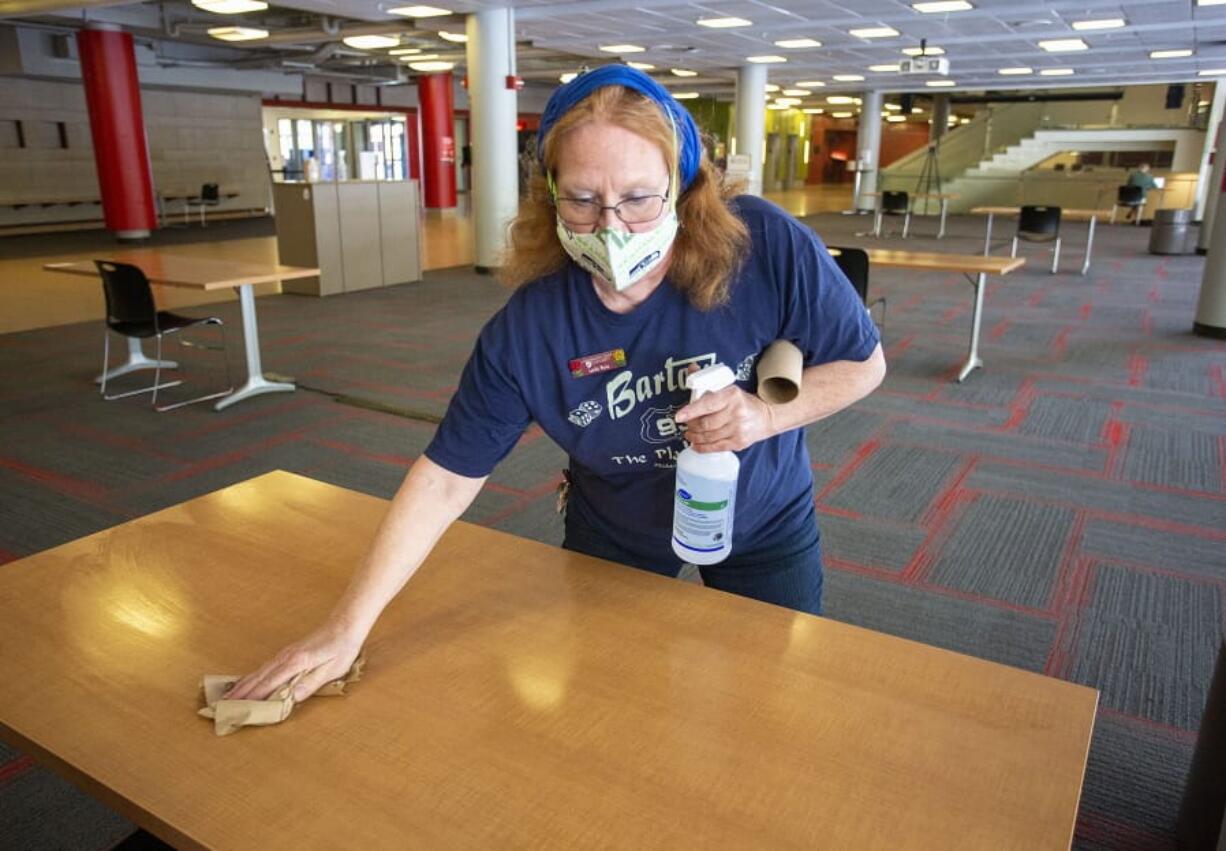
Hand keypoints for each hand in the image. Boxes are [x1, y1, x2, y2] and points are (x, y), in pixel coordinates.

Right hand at [224, 620, 364, 702]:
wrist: (344, 624)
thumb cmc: (342, 648)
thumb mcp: (332, 670)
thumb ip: (310, 684)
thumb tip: (290, 699)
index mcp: (296, 662)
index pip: (269, 684)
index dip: (253, 699)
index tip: (239, 711)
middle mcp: (285, 657)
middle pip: (258, 678)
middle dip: (240, 694)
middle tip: (223, 709)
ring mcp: (284, 654)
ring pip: (258, 672)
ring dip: (242, 686)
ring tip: (227, 699)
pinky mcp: (286, 653)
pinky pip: (264, 668)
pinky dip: (251, 677)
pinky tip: (245, 683)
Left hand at [674, 365, 775, 452]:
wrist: (766, 416)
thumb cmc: (742, 401)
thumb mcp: (727, 388)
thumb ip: (707, 378)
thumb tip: (691, 367)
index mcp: (731, 396)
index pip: (707, 404)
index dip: (690, 411)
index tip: (679, 416)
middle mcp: (736, 413)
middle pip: (705, 423)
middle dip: (691, 425)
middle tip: (686, 424)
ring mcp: (738, 429)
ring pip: (708, 436)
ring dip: (694, 437)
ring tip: (689, 434)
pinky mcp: (739, 443)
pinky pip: (716, 447)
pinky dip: (702, 447)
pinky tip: (695, 444)